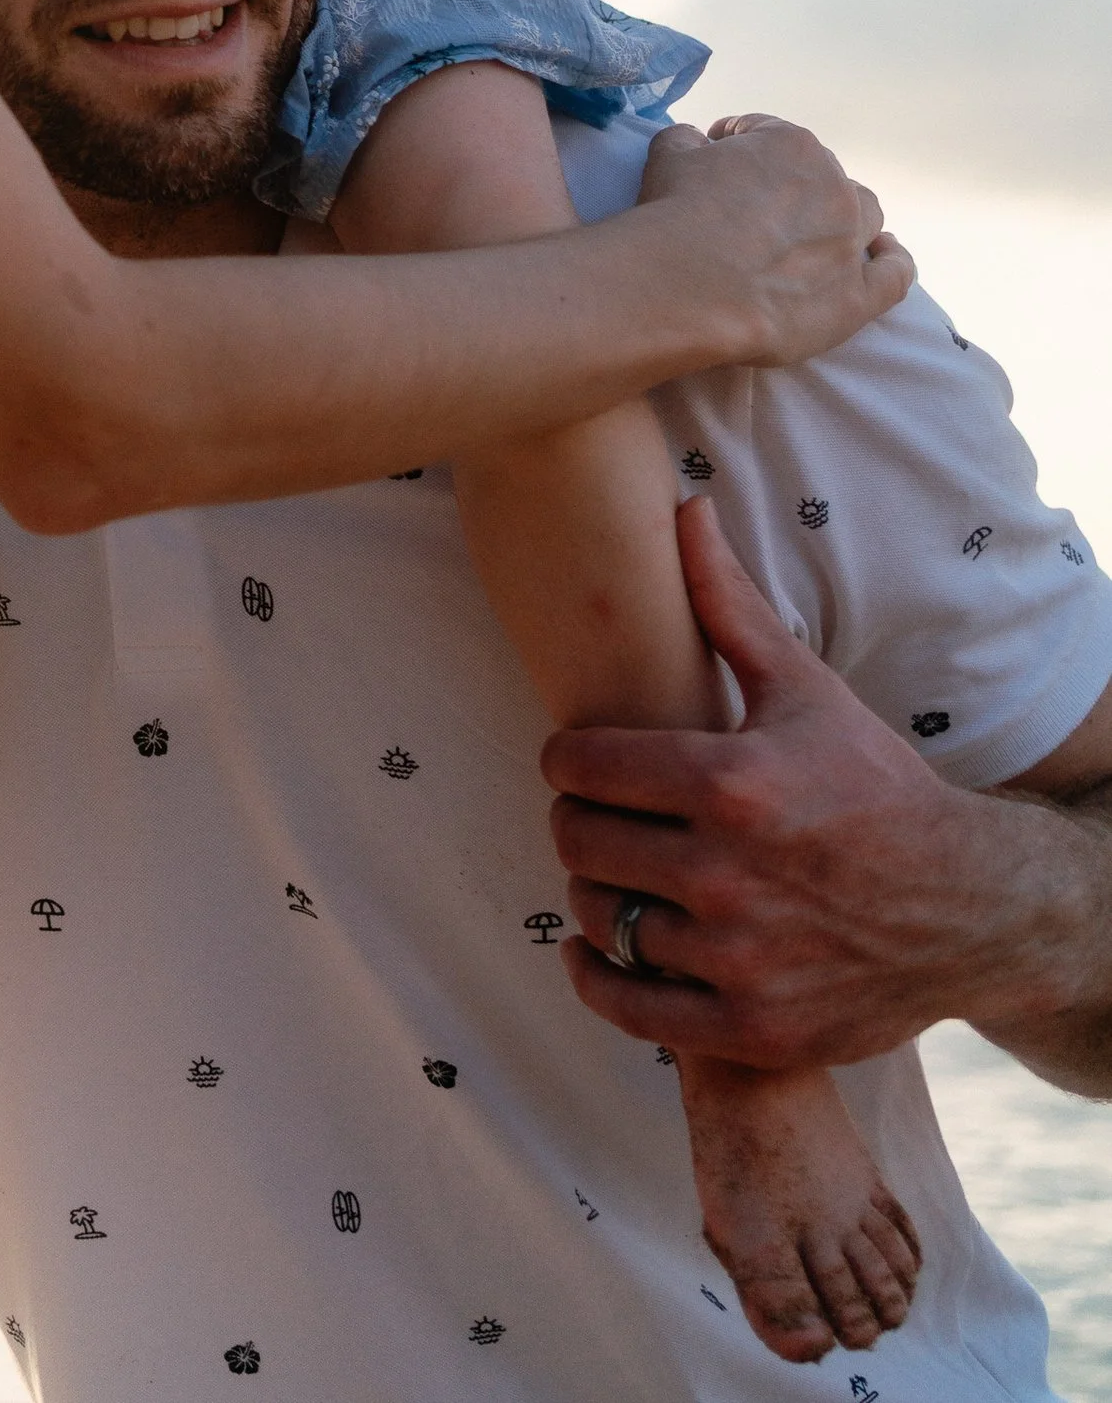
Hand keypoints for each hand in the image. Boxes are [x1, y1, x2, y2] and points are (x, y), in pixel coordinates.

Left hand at [547, 498, 1031, 1067]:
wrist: (968, 907)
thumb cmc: (874, 786)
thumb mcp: (805, 689)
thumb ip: (726, 605)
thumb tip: (683, 509)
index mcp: (732, 782)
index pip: (581, 766)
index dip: (567, 760)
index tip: (578, 761)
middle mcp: (728, 874)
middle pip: (578, 840)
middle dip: (576, 821)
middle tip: (596, 816)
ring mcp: (738, 958)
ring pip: (600, 917)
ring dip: (594, 894)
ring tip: (616, 872)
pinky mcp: (751, 1027)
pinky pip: (630, 1008)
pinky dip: (599, 977)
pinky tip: (603, 947)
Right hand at [638, 113, 912, 368]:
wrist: (690, 284)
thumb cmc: (677, 213)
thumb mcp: (669, 153)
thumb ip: (688, 138)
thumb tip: (696, 141)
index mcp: (791, 144)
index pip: (766, 133)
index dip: (737, 145)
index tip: (716, 161)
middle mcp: (833, 185)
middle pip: (819, 175)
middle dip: (790, 186)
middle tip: (753, 211)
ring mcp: (851, 240)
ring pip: (866, 214)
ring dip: (846, 217)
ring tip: (819, 232)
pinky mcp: (858, 294)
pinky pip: (893, 275)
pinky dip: (892, 261)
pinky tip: (885, 255)